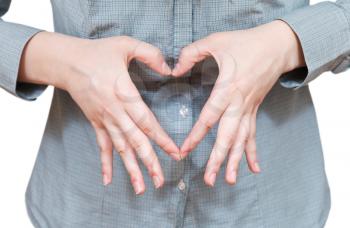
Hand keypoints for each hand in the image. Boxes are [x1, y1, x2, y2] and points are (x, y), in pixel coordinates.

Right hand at [19, 33, 179, 193]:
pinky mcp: (96, 122)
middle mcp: (115, 112)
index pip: (147, 121)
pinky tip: (108, 180)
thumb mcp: (125, 44)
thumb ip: (150, 54)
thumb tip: (170, 69)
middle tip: (160, 181)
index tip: (175, 153)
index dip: (161, 138)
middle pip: (135, 141)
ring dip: (131, 169)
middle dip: (149, 162)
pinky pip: (102, 146)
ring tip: (142, 188)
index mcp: (124, 94)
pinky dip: (105, 163)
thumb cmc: (97, 53)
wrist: (68, 62)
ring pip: (120, 148)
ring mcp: (104, 119)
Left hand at [172, 20, 304, 185]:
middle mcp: (239, 103)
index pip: (209, 116)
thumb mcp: (216, 41)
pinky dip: (252, 151)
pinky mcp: (254, 109)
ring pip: (241, 140)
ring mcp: (249, 109)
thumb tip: (174, 69)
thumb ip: (191, 53)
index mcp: (228, 88)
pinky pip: (252, 134)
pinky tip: (254, 168)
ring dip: (234, 161)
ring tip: (228, 180)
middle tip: (209, 179)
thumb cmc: (247, 42)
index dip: (197, 135)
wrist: (277, 45)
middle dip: (218, 159)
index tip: (185, 151)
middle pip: (228, 136)